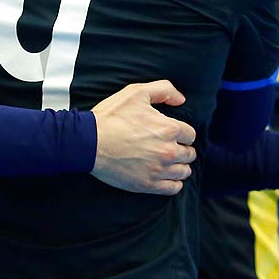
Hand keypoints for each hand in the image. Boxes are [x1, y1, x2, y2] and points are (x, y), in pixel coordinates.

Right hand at [89, 80, 196, 194]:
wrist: (88, 142)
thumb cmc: (110, 117)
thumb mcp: (136, 93)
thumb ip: (163, 90)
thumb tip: (181, 100)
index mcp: (169, 129)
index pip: (190, 135)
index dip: (182, 133)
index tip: (173, 134)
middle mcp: (168, 151)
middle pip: (189, 154)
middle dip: (183, 150)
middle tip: (171, 148)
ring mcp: (159, 170)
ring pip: (184, 172)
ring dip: (180, 167)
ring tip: (169, 163)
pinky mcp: (148, 185)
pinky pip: (174, 188)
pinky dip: (174, 183)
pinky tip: (166, 177)